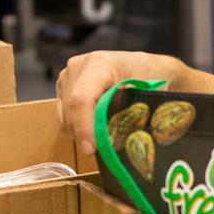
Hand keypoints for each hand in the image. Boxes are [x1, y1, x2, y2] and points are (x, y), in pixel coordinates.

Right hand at [55, 50, 181, 154]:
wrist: (144, 66)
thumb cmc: (150, 76)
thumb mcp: (146, 92)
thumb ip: (130, 109)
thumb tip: (112, 133)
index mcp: (99, 64)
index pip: (82, 98)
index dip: (84, 126)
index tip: (91, 148)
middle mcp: (78, 67)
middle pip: (70, 110)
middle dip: (83, 135)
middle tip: (101, 150)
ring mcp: (68, 76)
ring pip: (64, 115)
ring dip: (79, 132)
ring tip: (100, 137)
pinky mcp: (64, 86)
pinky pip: (63, 115)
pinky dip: (76, 127)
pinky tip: (94, 127)